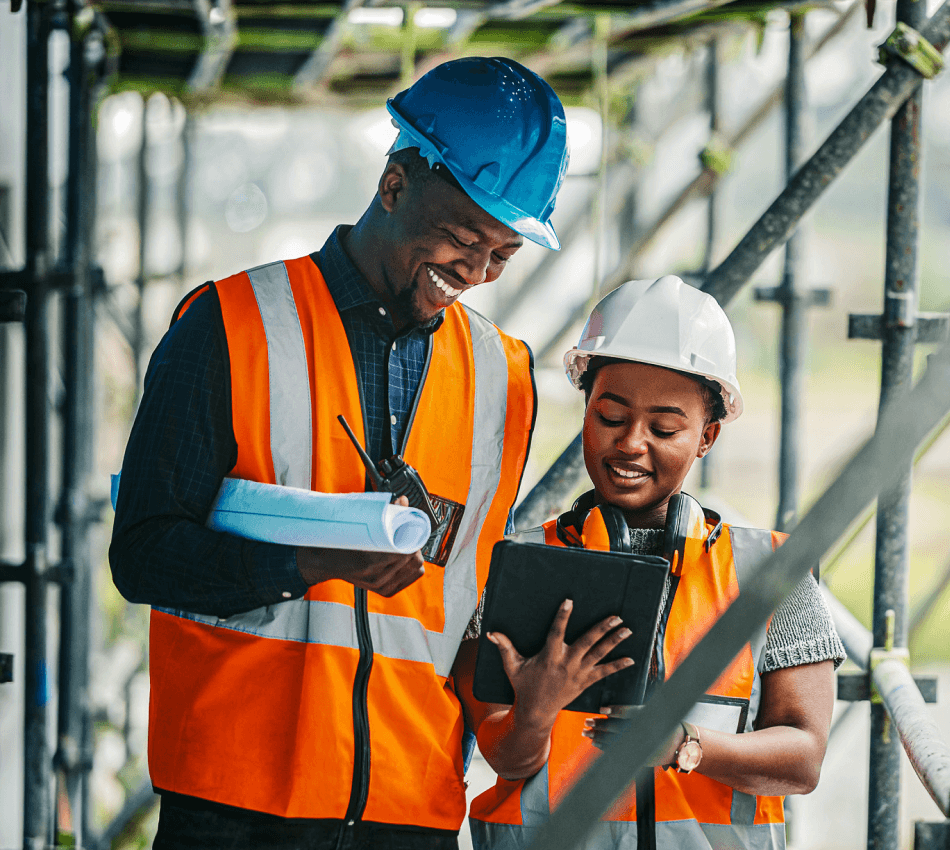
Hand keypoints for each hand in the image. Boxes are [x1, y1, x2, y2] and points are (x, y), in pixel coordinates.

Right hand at [296, 496, 424, 596]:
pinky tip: (404, 557)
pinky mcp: (386, 591)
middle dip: (414, 543)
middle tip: (409, 533)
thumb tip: (402, 502)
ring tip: (406, 544)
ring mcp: (381, 586)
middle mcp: (376, 577)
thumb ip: (384, 513)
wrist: (326, 562)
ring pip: (416, 569)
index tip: (411, 526)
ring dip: (414, 554)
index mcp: (368, 562)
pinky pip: (411, 577)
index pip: (405, 551)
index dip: (412, 536)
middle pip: (413, 559)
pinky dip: (411, 565)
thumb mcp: (358, 524)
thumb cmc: (339, 542)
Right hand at [489, 599, 633, 729]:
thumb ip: (504, 648)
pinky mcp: (584, 682)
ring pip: (599, 655)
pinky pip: (604, 673)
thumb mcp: (512, 666)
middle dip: (603, 629)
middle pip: (587, 642)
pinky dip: (617, 666)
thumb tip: (491, 633)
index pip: (557, 632)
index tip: (569, 601)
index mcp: (549, 657)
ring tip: (627, 630)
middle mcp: (567, 664)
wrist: (536, 712)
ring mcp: (578, 674)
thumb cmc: (523, 686)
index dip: (562, 616)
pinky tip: (631, 659)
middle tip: (616, 617)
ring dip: (614, 642)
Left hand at [584, 708, 684, 763]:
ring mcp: (643, 746)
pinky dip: (606, 748)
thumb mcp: (656, 711)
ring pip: (616, 741)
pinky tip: (596, 743)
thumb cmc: (666, 724)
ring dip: (599, 737)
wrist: (680, 745)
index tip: (602, 709)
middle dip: (601, 725)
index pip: (629, 713)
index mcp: (650, 718)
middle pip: (619, 728)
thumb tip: (611, 709)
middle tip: (587, 722)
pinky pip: (620, 753)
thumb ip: (637, 710)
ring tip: (587, 733)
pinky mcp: (641, 758)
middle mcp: (646, 732)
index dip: (615, 710)